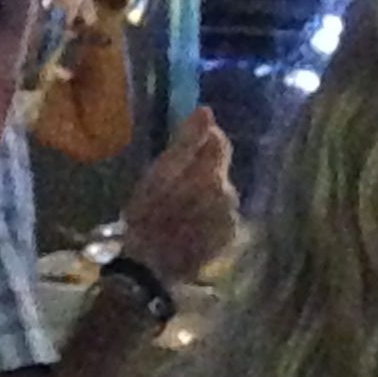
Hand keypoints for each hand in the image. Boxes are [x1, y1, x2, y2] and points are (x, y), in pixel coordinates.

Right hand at [120, 107, 237, 285]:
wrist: (149, 266)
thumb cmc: (146, 216)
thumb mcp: (159, 173)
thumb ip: (186, 141)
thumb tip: (207, 110)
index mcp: (211, 173)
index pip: (218, 142)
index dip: (200, 140)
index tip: (178, 152)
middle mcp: (229, 193)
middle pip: (218, 170)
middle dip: (200, 171)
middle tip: (171, 187)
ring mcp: (231, 217)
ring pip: (220, 193)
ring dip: (204, 195)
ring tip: (177, 209)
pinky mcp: (229, 237)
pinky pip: (221, 216)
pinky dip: (208, 216)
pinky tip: (188, 226)